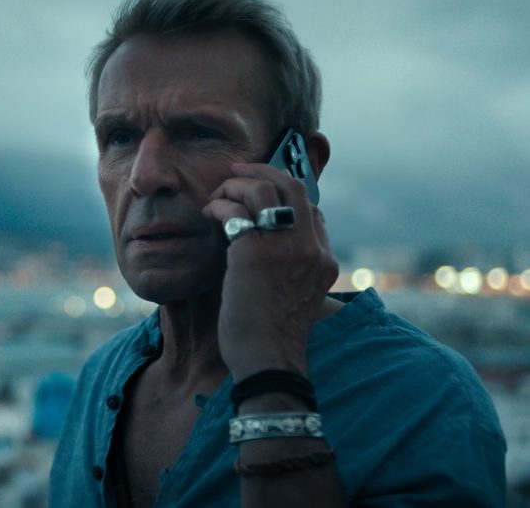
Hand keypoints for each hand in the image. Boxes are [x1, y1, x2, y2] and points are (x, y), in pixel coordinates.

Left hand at [201, 162, 337, 381]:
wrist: (267, 362)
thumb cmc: (272, 336)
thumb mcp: (296, 297)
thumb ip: (292, 268)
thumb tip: (268, 246)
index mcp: (325, 260)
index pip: (312, 210)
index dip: (284, 195)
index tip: (259, 196)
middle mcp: (310, 248)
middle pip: (292, 187)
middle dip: (262, 171)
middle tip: (238, 172)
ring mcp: (285, 247)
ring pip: (263, 188)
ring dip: (236, 184)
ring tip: (219, 195)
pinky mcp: (254, 252)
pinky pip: (235, 208)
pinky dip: (219, 204)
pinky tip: (209, 213)